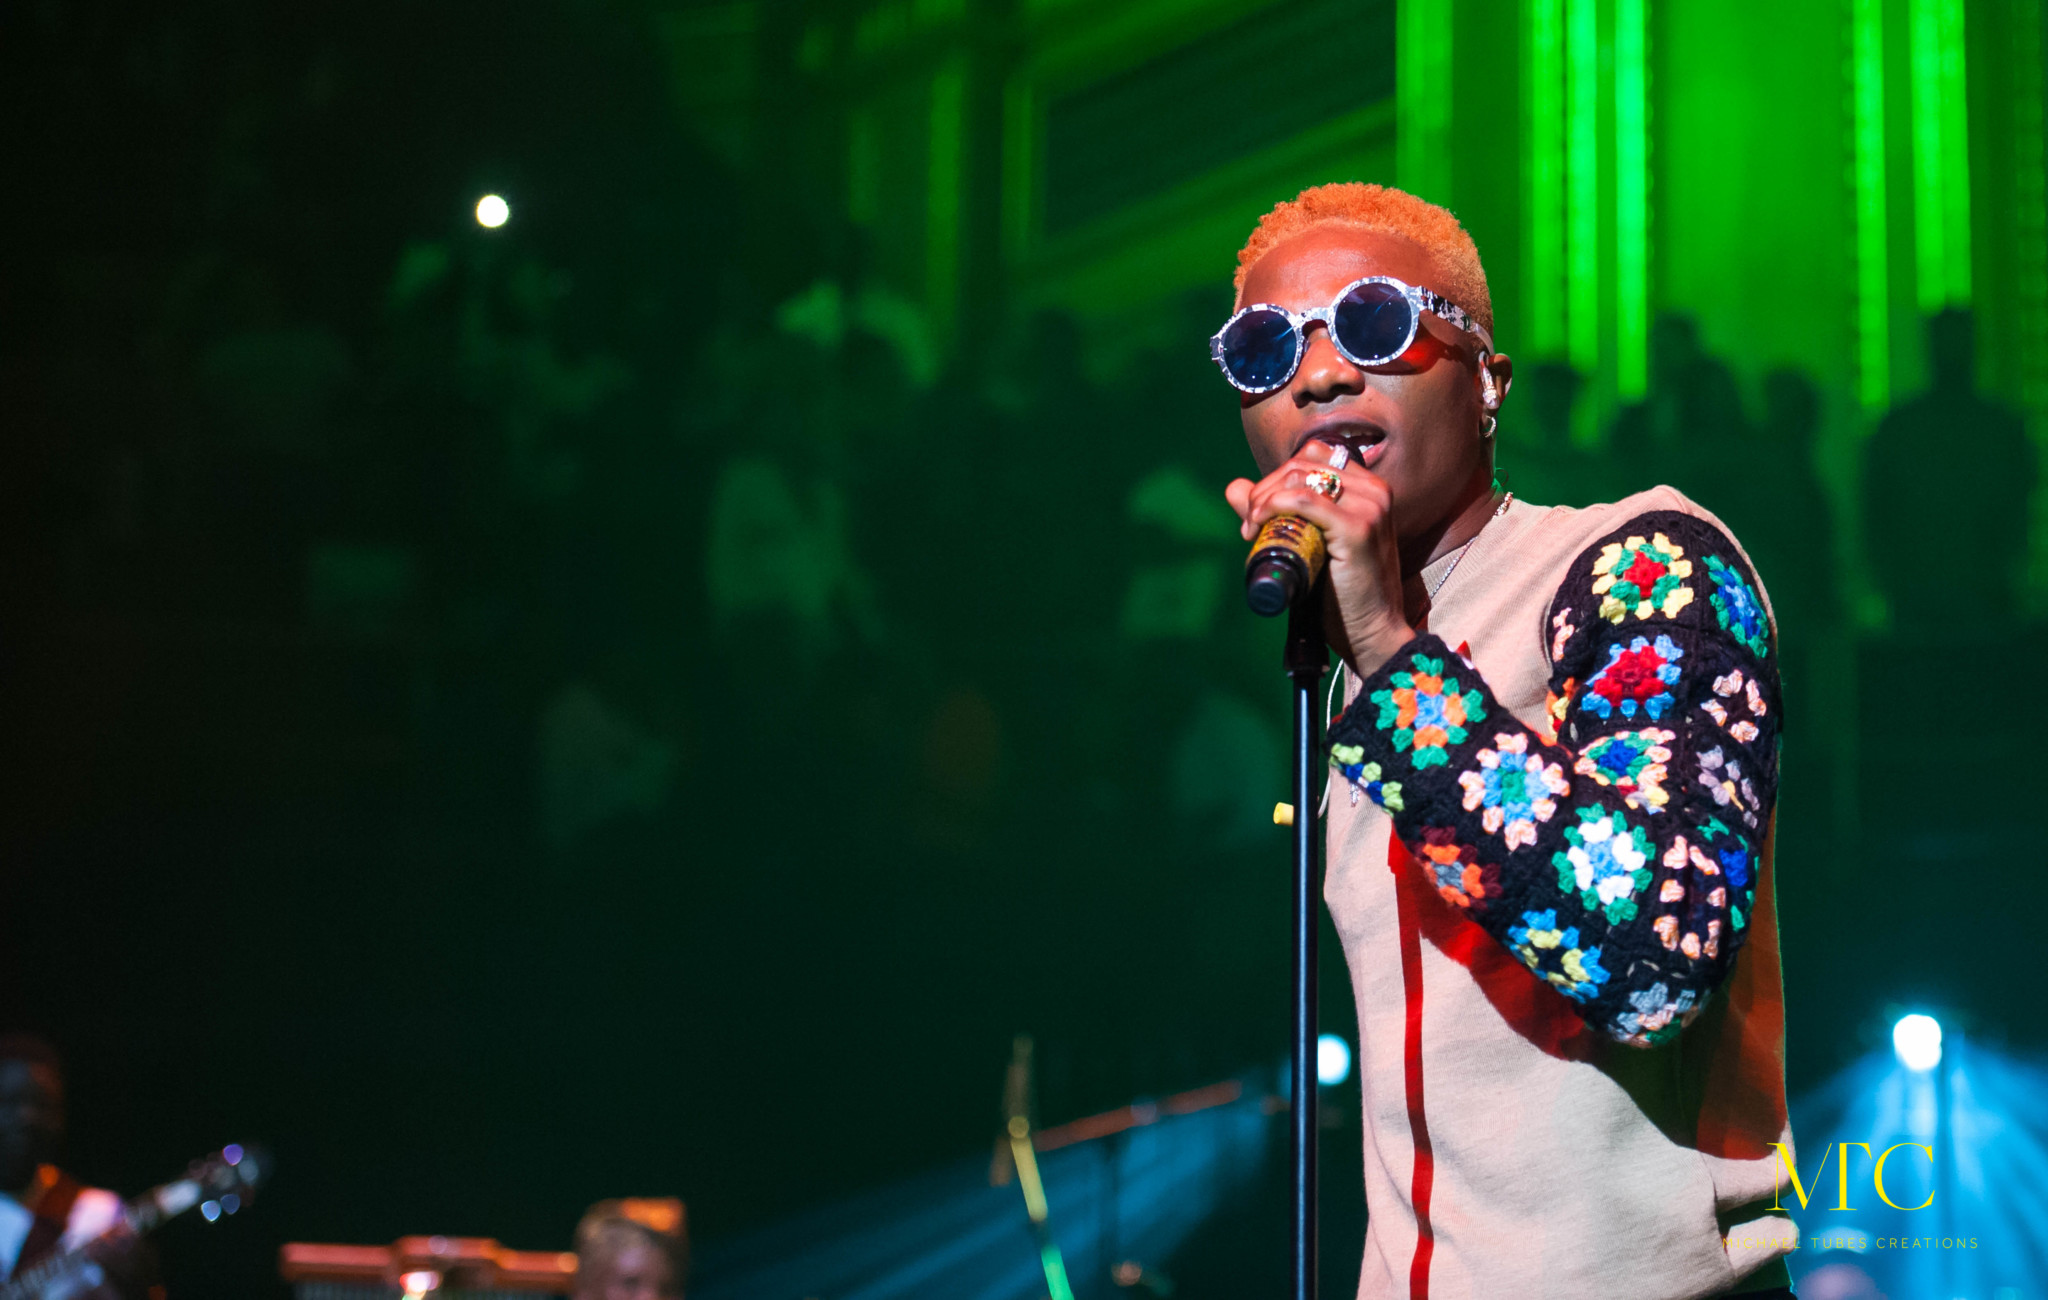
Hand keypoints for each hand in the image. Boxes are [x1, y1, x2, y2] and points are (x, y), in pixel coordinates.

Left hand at [1225, 442, 1415, 675]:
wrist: (1373, 633)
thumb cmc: (1341, 594)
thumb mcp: (1307, 544)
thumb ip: (1273, 511)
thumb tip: (1234, 487)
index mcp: (1368, 489)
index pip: (1312, 456)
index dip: (1276, 478)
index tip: (1258, 513)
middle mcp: (1374, 491)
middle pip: (1302, 463)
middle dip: (1264, 489)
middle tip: (1250, 524)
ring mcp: (1369, 507)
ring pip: (1299, 477)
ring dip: (1265, 499)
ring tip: (1253, 529)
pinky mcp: (1358, 528)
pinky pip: (1303, 501)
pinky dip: (1273, 506)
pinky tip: (1259, 523)